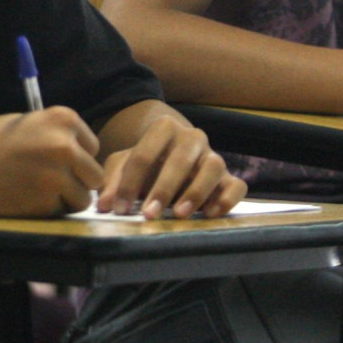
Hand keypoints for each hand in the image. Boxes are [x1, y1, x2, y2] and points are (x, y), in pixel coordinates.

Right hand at [0, 108, 103, 216]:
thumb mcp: (27, 124)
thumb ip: (57, 136)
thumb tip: (82, 158)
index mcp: (63, 119)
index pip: (93, 148)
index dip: (76, 158)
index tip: (53, 161)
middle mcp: (66, 145)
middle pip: (94, 175)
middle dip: (76, 181)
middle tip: (48, 181)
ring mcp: (57, 175)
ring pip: (84, 199)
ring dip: (65, 199)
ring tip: (37, 192)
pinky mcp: (46, 202)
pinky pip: (62, 212)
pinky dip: (48, 210)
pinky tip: (25, 199)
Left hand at [99, 116, 243, 218]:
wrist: (172, 160)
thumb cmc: (146, 165)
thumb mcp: (124, 166)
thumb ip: (113, 183)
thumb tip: (105, 205)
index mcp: (163, 128)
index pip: (144, 154)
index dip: (129, 183)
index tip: (120, 209)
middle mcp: (192, 137)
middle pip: (180, 159)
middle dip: (163, 188)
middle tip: (149, 214)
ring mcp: (214, 156)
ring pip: (213, 167)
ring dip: (196, 192)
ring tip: (179, 214)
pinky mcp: (230, 177)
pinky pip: (237, 186)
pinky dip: (226, 199)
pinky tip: (210, 214)